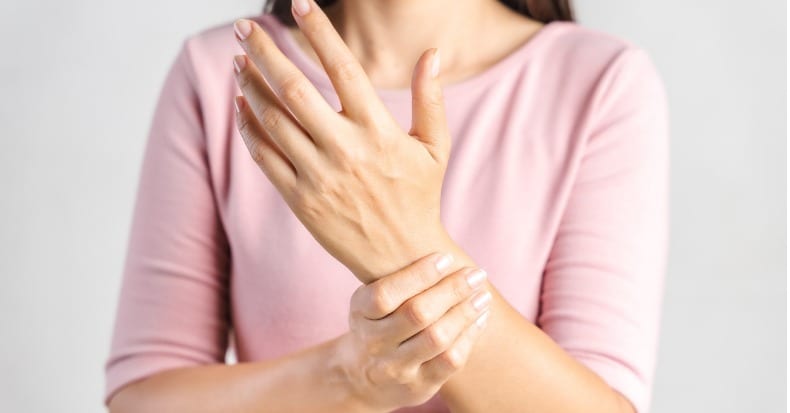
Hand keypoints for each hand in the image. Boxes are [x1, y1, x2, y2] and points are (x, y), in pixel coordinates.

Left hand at [232, 0, 450, 282]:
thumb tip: (433, 53)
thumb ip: (431, 98)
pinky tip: (241, 105)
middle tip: (246, 27)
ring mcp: (319, 177)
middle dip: (266, 52)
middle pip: (296, 89)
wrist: (402, 259)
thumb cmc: (419, 197)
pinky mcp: (300, 200)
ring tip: (239, 61)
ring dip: (251, 86)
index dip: (320, 32)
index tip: (301, 4)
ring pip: (274, 121)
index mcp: (379, 132)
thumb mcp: (435, 147)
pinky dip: (250, 128)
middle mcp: (346, 151)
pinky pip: (265, 157)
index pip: (344, 69)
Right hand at [337, 252, 491, 411]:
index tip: (446, 258)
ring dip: (465, 312)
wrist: (362, 377)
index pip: (384, 294)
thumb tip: (443, 249)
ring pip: (437, 338)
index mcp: (360, 313)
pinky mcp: (418, 387)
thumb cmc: (378, 323)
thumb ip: (399, 278)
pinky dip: (470, 335)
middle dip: (452, 290)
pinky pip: (450, 361)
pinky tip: (480, 318)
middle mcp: (373, 343)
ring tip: (482, 294)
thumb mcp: (371, 300)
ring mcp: (395, 368)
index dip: (418, 275)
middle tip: (475, 273)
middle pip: (416, 314)